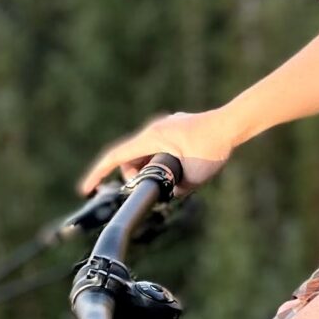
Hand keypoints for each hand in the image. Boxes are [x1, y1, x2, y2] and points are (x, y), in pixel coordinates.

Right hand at [75, 110, 236, 195]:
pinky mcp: (176, 127)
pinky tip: (184, 166)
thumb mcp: (192, 179)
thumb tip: (168, 194)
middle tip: (155, 188)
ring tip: (176, 177)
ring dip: (151, 167)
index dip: (98, 173)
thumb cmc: (212, 149)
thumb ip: (175, 191)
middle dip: (135, 175)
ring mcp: (165, 126)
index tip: (86, 189)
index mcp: (150, 139)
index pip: (115, 156)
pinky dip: (162, 158)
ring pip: (146, 152)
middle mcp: (154, 129)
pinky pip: (160, 145)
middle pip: (131, 157)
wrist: (232, 125)